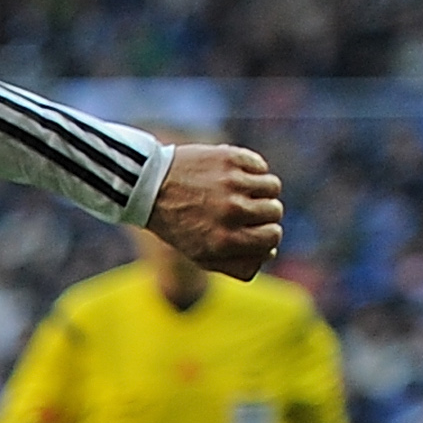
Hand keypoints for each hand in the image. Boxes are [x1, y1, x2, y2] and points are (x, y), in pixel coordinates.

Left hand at [145, 144, 284, 280]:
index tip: (254, 228)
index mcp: (225, 240)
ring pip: (272, 187)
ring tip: (238, 190)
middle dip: (263, 212)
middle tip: (242, 207)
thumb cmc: (176, 223)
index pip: (272, 238)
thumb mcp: (199, 254)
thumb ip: (236, 263)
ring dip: (260, 189)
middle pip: (275, 212)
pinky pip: (260, 166)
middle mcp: (232, 212)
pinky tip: (231, 174)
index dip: (266, 234)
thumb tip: (270, 253)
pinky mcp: (230, 159)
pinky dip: (251, 169)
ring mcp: (232, 183)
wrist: (147, 186)